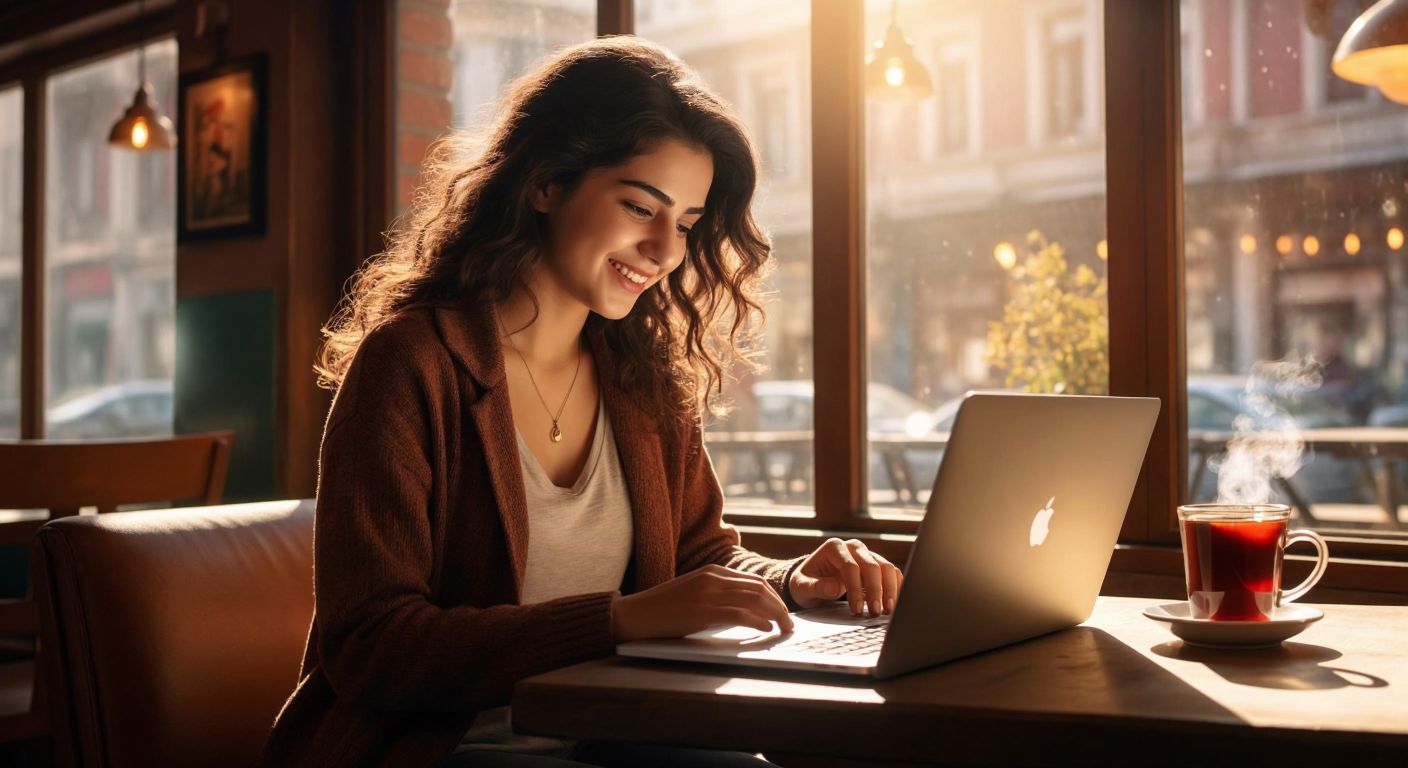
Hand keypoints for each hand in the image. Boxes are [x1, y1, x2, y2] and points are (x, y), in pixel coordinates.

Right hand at [611, 564, 793, 641]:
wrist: (637, 614)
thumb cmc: (664, 608)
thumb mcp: (694, 593)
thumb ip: (717, 594)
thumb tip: (745, 610)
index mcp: (712, 571)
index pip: (754, 581)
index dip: (773, 597)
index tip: (782, 612)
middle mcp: (713, 578)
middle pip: (759, 588)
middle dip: (779, 606)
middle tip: (789, 622)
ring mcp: (708, 593)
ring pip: (754, 599)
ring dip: (775, 614)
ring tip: (784, 628)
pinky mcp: (703, 610)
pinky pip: (739, 614)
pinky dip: (758, 621)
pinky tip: (766, 629)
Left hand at [789, 538, 902, 616]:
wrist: (812, 579)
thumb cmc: (806, 582)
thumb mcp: (802, 587)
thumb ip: (816, 587)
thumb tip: (834, 588)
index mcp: (834, 547)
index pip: (850, 567)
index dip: (855, 589)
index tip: (856, 609)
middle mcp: (853, 547)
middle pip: (872, 565)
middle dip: (876, 590)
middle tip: (875, 612)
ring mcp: (867, 554)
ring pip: (887, 568)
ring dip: (890, 589)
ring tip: (887, 611)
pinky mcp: (876, 564)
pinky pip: (892, 573)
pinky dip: (895, 587)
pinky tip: (893, 604)